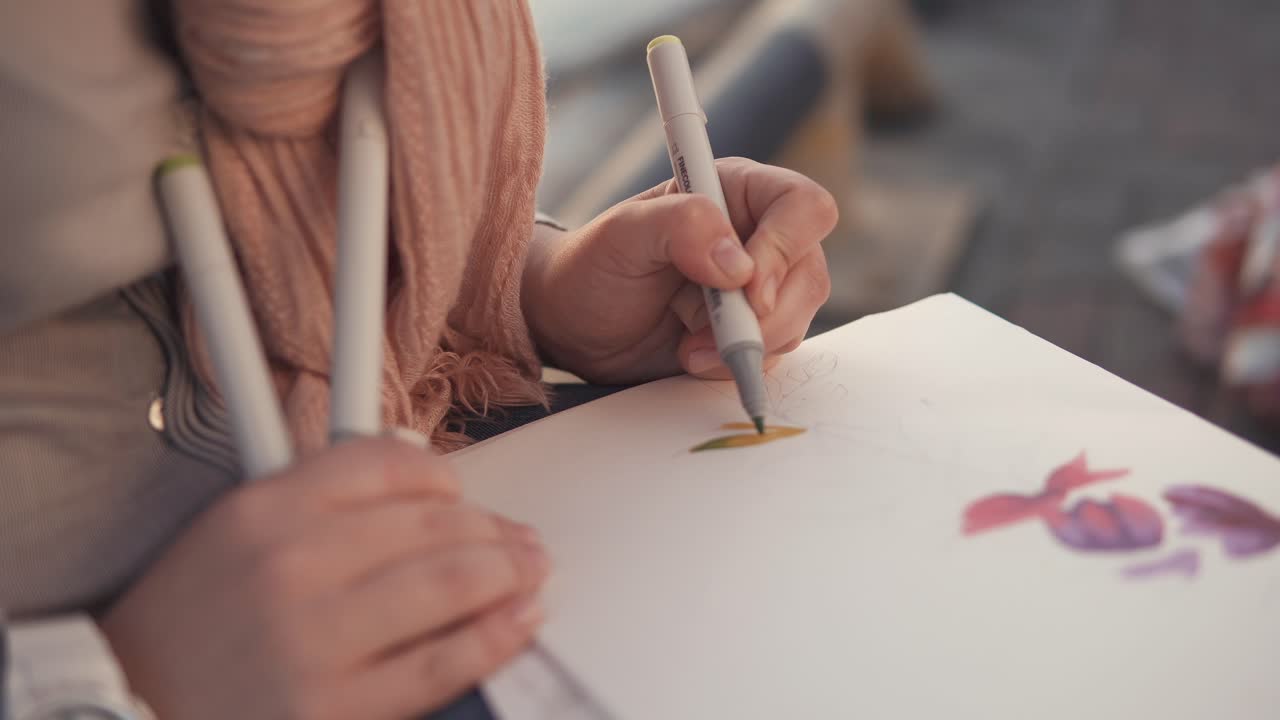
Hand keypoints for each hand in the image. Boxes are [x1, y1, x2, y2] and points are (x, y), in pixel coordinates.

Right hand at [99, 437, 549, 719]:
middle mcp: (290, 563)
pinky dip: (496, 636)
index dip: (445, 477)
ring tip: (531, 572)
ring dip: (510, 573)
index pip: (388, 462)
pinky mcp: (334, 707)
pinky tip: (520, 621)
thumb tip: (421, 479)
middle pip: (433, 521)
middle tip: (521, 540)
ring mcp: (313, 638)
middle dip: (494, 528)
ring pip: (450, 583)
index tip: (465, 496)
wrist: (123, 712)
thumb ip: (318, 497)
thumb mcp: (232, 534)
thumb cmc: (184, 630)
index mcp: (263, 508)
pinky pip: (442, 663)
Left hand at [523, 157, 836, 383]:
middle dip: (762, 317)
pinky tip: (691, 358)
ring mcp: (761, 288)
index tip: (744, 289)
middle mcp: (760, 236)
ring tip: (686, 347)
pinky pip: (772, 355)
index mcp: (738, 192)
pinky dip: (734, 366)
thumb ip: (680, 226)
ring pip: (796, 320)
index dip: (784, 250)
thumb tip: (738, 265)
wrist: (574, 324)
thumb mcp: (623, 234)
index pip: (804, 208)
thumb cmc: (593, 267)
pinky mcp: (751, 332)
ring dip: (743, 346)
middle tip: (702, 335)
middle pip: (808, 275)